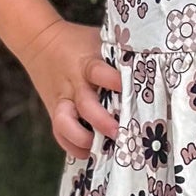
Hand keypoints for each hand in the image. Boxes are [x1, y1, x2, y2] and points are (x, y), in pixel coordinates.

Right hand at [22, 18, 122, 157]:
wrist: (40, 42)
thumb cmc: (80, 42)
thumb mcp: (100, 41)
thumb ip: (121, 55)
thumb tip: (155, 66)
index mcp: (87, 64)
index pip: (99, 72)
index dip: (113, 81)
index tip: (128, 89)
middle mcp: (74, 85)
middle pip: (86, 105)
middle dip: (102, 121)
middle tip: (119, 131)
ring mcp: (63, 101)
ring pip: (65, 125)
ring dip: (83, 139)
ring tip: (102, 148)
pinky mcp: (55, 112)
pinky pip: (60, 134)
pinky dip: (73, 146)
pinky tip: (89, 153)